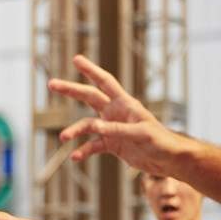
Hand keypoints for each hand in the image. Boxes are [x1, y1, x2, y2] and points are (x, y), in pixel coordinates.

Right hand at [49, 55, 186, 173]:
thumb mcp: (140, 134)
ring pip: (87, 125)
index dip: (90, 70)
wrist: (169, 160)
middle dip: (70, 90)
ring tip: (63, 138)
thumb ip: (117, 129)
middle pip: (89, 97)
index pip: (105, 82)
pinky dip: (83, 151)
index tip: (76, 59)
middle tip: (51, 84)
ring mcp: (112, 128)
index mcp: (125, 104)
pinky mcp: (112, 145)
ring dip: (74, 131)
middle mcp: (115, 113)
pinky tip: (75, 157)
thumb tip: (94, 127)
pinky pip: (92, 146)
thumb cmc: (161, 142)